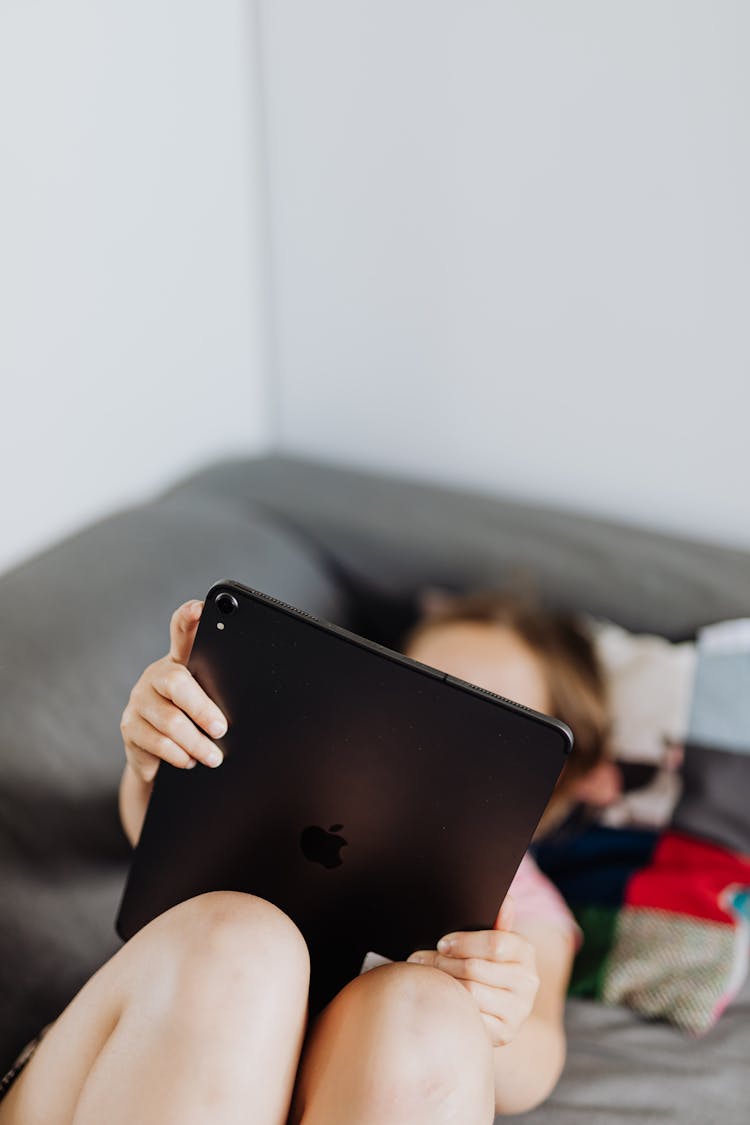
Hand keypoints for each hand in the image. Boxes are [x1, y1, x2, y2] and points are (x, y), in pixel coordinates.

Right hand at [119, 599, 228, 782]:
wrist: (160, 759)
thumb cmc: (194, 723)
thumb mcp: (209, 702)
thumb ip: (222, 692)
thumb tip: (254, 698)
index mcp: (179, 662)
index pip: (182, 632)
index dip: (189, 618)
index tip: (200, 608)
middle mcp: (156, 676)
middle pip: (177, 682)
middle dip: (202, 709)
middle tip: (221, 728)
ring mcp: (139, 701)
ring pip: (170, 721)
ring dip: (196, 743)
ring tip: (213, 756)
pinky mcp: (129, 727)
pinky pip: (157, 743)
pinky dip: (178, 756)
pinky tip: (188, 760)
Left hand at [405, 895, 539, 1046]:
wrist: (500, 1007)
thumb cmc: (489, 964)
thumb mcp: (494, 939)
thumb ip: (497, 919)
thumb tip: (505, 898)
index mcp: (525, 951)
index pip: (495, 943)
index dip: (463, 942)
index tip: (441, 943)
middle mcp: (528, 981)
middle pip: (476, 969)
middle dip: (442, 963)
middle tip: (418, 959)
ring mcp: (518, 1009)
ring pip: (470, 994)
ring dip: (442, 984)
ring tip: (424, 977)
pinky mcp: (505, 1032)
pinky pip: (472, 1019)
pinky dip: (453, 1008)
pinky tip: (440, 999)